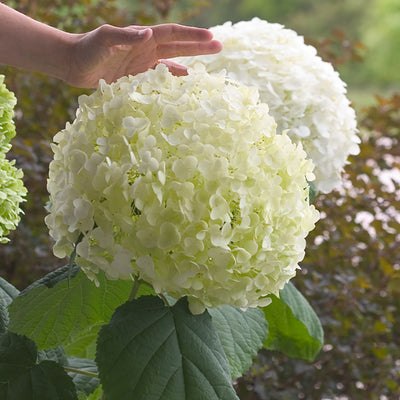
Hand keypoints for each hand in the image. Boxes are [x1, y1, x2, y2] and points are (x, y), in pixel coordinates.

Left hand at [66, 23, 221, 87]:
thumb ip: (124, 36)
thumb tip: (148, 34)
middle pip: (178, 47)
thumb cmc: (87, 49)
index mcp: (143, 38)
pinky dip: (171, 82)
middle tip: (220, 47)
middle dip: (198, 47)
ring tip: (207, 68)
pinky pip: (159, 80)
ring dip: (188, 64)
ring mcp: (143, 64)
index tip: (211, 38)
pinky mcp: (137, 78)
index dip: (192, 36)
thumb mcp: (104, 40)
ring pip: (171, 64)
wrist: (73, 64)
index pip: (173, 35)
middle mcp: (146, 50)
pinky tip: (181, 86)